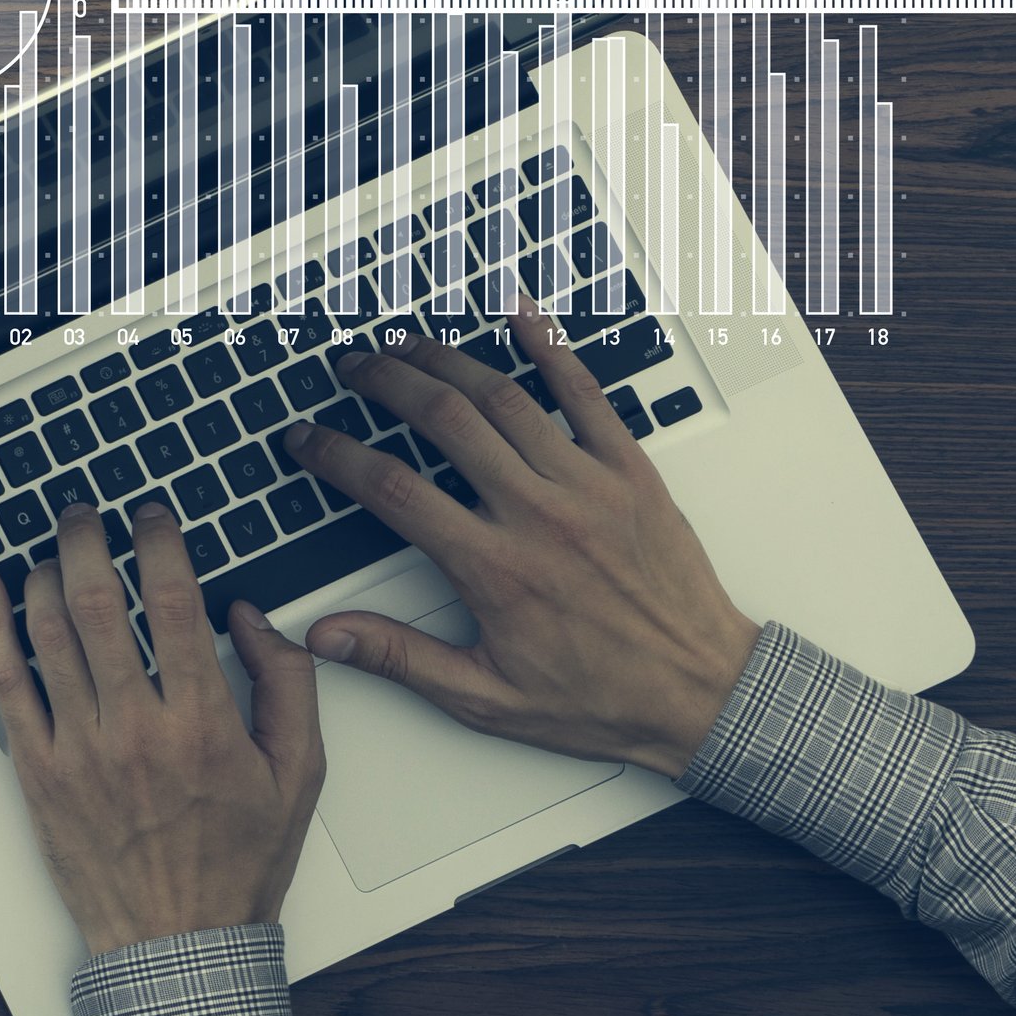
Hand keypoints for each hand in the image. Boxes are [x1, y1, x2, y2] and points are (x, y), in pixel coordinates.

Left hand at [0, 498, 325, 955]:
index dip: (159, 542)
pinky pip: (4, 684)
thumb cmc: (237, 863)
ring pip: (46, 633)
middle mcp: (134, 729)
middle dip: (88, 539)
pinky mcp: (36, 770)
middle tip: (87, 514)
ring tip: (53, 548)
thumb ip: (288, 686)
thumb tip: (253, 616)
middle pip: (96, 602)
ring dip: (43, 573)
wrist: (177, 944)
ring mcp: (77, 749)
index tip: (152, 518)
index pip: (174, 601)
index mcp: (201, 723)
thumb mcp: (299, 776)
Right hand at [288, 301, 762, 772]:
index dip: (336, 455)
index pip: (391, 489)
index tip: (308, 439)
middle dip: (385, 381)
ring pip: (502, 397)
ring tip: (407, 344)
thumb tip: (328, 635)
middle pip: (442, 419)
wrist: (706, 696)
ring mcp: (588, 486)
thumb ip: (401, 659)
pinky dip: (551, 347)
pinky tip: (521, 315)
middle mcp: (537, 515)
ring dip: (445, 360)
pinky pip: (586, 394)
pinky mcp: (631, 472)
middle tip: (353, 369)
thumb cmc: (604, 699)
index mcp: (495, 569)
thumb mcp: (489, 698)